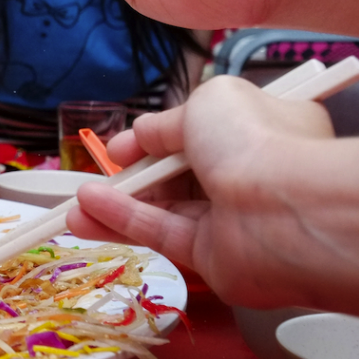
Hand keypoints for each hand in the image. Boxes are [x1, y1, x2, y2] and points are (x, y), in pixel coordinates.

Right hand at [65, 76, 337, 308]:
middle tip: (98, 172)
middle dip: (135, 171)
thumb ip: (166, 122)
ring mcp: (230, 218)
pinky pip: (161, 233)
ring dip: (117, 201)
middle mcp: (247, 174)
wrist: (284, 212)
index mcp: (260, 130)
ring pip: (164, 207)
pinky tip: (86, 213)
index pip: (204, 132)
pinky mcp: (211, 256)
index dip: (161, 136)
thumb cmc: (253, 141)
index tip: (126, 143)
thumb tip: (141, 137)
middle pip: (179, 173)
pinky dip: (123, 221)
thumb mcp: (205, 102)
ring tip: (74, 202)